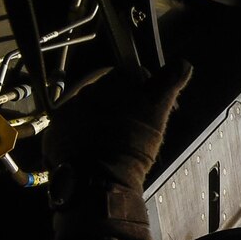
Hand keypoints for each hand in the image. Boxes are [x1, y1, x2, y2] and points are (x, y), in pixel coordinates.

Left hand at [42, 59, 192, 191]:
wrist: (97, 175)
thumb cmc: (133, 140)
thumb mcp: (158, 109)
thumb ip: (169, 82)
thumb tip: (184, 63)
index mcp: (113, 81)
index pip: (132, 73)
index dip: (147, 88)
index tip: (154, 106)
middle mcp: (87, 90)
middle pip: (110, 91)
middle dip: (124, 104)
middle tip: (138, 126)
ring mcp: (69, 110)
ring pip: (91, 108)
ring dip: (103, 119)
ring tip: (117, 140)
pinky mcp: (56, 131)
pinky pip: (74, 127)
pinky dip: (85, 134)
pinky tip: (97, 149)